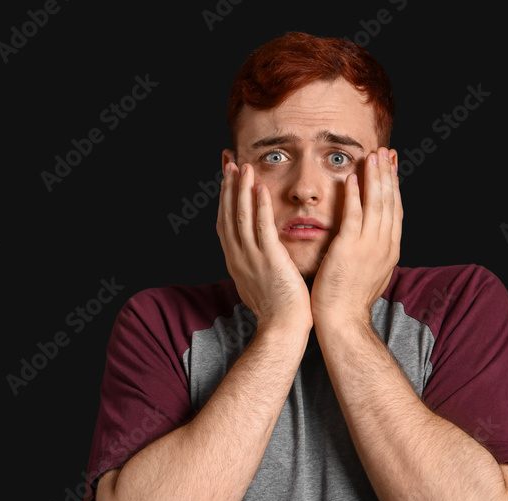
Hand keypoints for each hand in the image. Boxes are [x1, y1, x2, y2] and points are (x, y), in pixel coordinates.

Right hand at [217, 161, 311, 333]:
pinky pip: (262, 227)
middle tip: (229, 161)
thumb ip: (258, 266)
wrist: (282, 330)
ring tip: (244, 166)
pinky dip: (259, 206)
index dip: (225, 199)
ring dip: (241, 190)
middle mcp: (238, 257)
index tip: (227, 178)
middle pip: (229, 215)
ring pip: (242, 217)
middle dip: (228, 187)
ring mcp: (252, 259)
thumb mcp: (260, 284)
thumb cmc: (278, 312)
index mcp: (236, 262)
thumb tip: (260, 256)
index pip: (226, 224)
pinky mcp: (269, 260)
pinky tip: (260, 188)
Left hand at [311, 147, 401, 330]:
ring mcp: (369, 246)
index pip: (395, 210)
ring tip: (371, 156)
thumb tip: (373, 240)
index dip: (394, 186)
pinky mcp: (350, 249)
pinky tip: (352, 178)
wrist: (343, 322)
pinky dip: (355, 196)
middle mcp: (385, 245)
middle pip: (390, 202)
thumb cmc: (350, 300)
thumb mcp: (370, 272)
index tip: (391, 166)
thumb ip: (373, 252)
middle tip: (384, 151)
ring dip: (374, 178)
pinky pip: (354, 216)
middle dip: (387, 174)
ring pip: (376, 204)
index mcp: (390, 250)